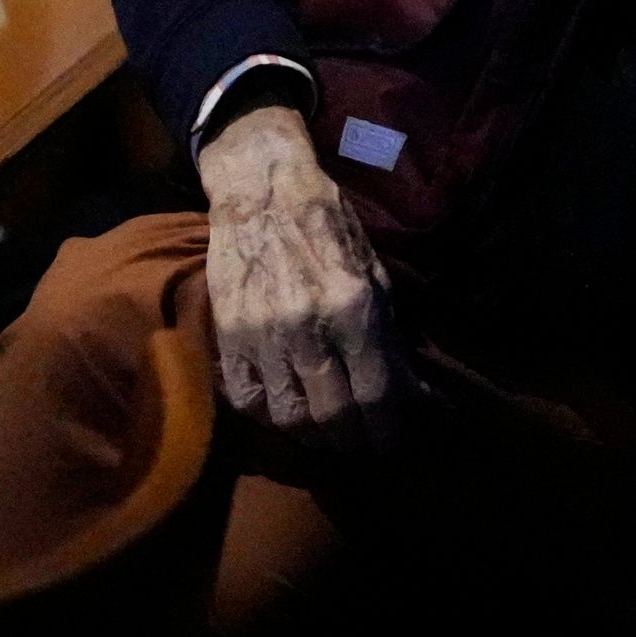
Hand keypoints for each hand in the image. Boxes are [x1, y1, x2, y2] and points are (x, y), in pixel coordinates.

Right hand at [202, 103, 404, 450]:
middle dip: (360, 441)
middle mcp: (308, 326)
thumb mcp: (374, 271)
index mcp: (353, 304)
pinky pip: (250, 402)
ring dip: (318, 439)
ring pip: (291, 419)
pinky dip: (273, 420)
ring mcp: (262, 335)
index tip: (406, 435)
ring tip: (336, 438)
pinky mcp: (228, 338)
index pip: (378, 392)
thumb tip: (407, 388)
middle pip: (335, 416)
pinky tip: (293, 416)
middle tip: (373, 445)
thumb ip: (387, 333)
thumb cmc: (329, 226)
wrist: (261, 191)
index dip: (395, 426)